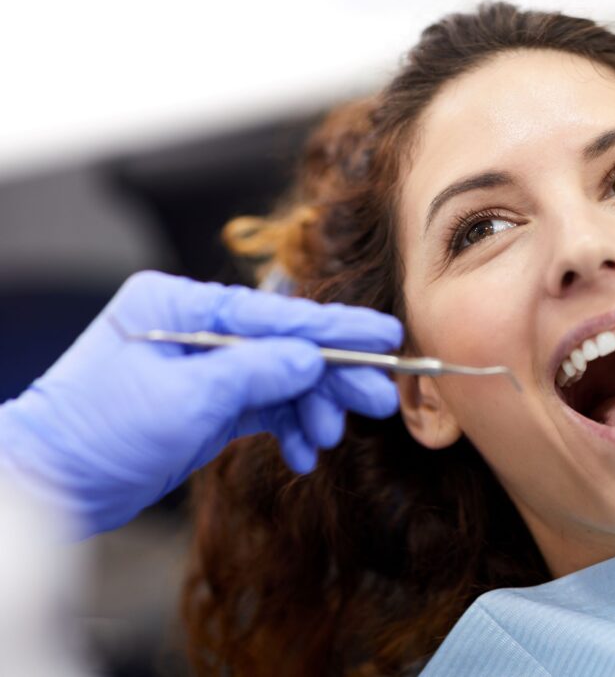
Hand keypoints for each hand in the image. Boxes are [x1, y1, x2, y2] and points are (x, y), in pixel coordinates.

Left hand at [0, 271, 402, 535]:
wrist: (54, 484)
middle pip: (285, 345)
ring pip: (281, 380)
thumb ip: (258, 371)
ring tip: (328, 437)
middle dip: (333, 375)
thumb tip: (314, 358)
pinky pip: (266, 409)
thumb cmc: (99, 432)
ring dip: (311, 409)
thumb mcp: (186, 397)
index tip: (384, 333)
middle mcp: (197, 330)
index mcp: (180, 306)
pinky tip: (302, 454)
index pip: (275, 313)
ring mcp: (206, 369)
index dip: (335, 327)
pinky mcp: (210, 405)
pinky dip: (287, 430)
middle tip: (378, 398)